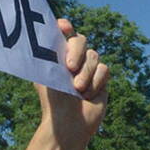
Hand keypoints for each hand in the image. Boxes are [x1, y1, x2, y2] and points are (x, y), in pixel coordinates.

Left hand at [38, 18, 109, 149]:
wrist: (68, 123)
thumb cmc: (53, 101)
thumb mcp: (46, 76)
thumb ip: (48, 55)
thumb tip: (45, 35)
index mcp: (56, 56)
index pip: (62, 33)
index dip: (64, 27)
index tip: (63, 27)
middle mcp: (72, 58)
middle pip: (80, 39)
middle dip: (75, 51)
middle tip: (69, 67)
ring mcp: (88, 68)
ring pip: (93, 55)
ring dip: (85, 74)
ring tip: (77, 90)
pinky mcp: (101, 78)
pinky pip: (104, 69)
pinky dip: (95, 82)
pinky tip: (88, 96)